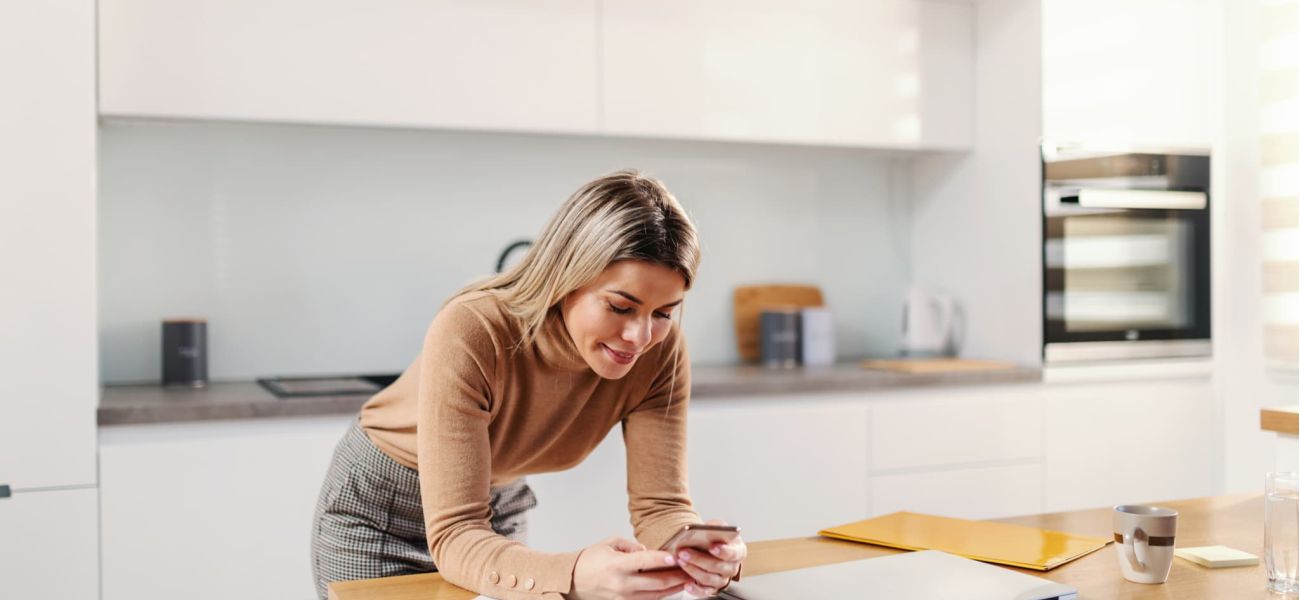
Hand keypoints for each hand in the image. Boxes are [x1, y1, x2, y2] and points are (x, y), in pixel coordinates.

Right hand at [570, 536, 690, 599]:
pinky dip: (662, 595)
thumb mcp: (609, 544)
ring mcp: (624, 598)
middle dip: (677, 576)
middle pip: (656, 582)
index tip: (677, 556)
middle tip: (691, 568)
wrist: (572, 582)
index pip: (645, 561)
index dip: (663, 559)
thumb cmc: (589, 561)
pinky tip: (672, 589)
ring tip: (688, 579)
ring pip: (656, 595)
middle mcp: (622, 584)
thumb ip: (631, 545)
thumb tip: (648, 551)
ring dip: (674, 587)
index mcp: (617, 565)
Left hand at [674, 519, 746, 597]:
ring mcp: (723, 579)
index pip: (733, 553)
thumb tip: (704, 530)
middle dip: (699, 559)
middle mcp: (732, 568)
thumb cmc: (716, 537)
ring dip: (693, 570)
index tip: (712, 547)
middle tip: (684, 551)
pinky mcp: (712, 588)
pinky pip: (704, 592)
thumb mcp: (718, 527)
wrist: (711, 547)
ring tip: (680, 561)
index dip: (723, 551)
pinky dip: (695, 589)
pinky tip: (686, 583)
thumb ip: (714, 528)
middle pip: (717, 566)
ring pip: (709, 579)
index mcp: (738, 552)